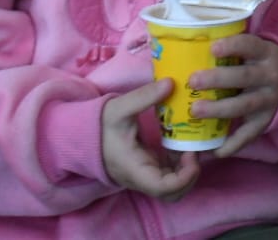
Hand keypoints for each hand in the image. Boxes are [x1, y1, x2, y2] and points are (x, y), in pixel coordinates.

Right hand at [102, 78, 200, 198]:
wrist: (83, 136)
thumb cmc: (101, 125)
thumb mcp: (120, 108)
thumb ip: (144, 96)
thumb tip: (171, 83)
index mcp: (134, 169)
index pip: (163, 188)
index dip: (185, 177)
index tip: (192, 154)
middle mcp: (141, 178)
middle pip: (172, 194)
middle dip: (190, 176)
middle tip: (195, 150)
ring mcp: (145, 176)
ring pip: (172, 187)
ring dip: (187, 171)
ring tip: (191, 146)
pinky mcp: (148, 169)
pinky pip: (169, 176)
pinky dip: (181, 165)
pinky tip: (183, 145)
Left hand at [189, 34, 277, 157]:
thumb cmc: (258, 62)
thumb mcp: (253, 50)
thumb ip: (231, 49)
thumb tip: (188, 44)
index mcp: (265, 54)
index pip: (251, 46)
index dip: (233, 46)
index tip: (213, 48)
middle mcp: (269, 76)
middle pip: (244, 77)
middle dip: (218, 79)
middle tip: (193, 80)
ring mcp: (268, 100)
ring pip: (243, 105)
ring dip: (218, 109)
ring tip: (194, 110)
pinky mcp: (265, 120)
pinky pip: (248, 134)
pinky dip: (232, 144)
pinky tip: (214, 150)